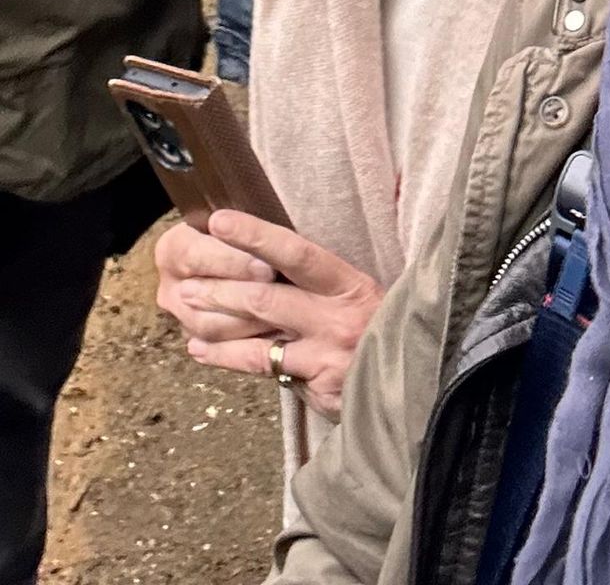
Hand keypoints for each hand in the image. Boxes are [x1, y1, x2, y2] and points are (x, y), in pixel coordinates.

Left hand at [167, 209, 385, 419]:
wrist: (422, 388)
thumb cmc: (383, 331)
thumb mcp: (362, 296)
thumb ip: (321, 284)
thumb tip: (268, 260)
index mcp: (349, 283)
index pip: (295, 251)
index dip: (255, 235)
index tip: (219, 221)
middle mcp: (337, 317)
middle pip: (265, 295)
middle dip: (221, 286)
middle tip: (187, 281)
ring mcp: (326, 355)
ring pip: (257, 335)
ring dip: (217, 323)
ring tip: (188, 311)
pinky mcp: (318, 388)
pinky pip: (264, 369)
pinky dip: (228, 359)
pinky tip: (202, 351)